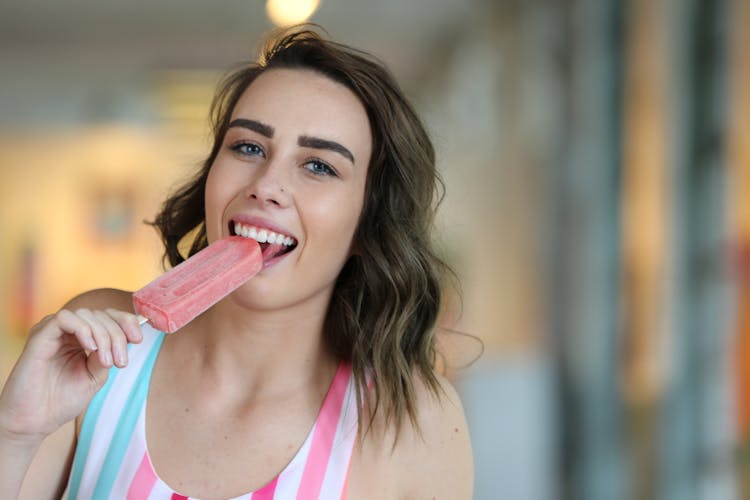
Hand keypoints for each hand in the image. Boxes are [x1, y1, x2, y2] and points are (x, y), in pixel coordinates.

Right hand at [0, 308, 141, 445]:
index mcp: (82, 338)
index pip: (108, 317)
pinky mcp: (40, 336)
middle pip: (101, 315)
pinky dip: (83, 329)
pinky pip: (64, 319)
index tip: (138, 339)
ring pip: (86, 315)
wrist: (36, 422)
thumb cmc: (62, 400)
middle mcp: (68, 331)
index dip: (126, 322)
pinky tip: (90, 348)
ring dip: (103, 335)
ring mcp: (53, 331)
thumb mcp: (95, 376)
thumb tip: (125, 339)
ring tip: (105, 361)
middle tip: (120, 362)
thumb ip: (108, 355)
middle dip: (117, 336)